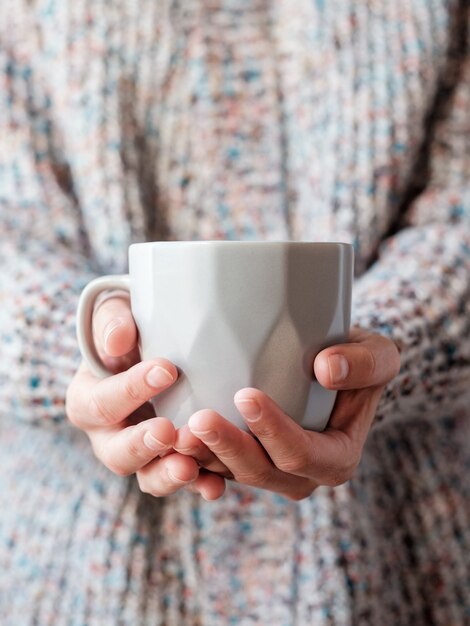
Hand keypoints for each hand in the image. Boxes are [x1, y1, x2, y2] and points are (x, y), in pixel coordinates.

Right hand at [66, 292, 226, 499]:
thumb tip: (117, 341)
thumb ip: (112, 323)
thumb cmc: (131, 331)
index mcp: (88, 401)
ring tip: (189, 467)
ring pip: (148, 477)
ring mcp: (142, 455)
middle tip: (167, 430)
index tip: (166, 370)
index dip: (131, 389)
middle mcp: (109, 437)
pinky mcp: (172, 462)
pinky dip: (199, 485)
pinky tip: (216, 484)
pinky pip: (183, 481)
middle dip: (141, 445)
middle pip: (117, 453)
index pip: (101, 402)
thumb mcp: (116, 315)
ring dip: (168, 475)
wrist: (155, 349)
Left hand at [183, 328, 400, 499]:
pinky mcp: (243, 459)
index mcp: (336, 457)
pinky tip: (169, 437)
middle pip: (261, 472)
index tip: (246, 396)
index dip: (275, 432)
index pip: (303, 454)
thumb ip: (365, 363)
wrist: (336, 370)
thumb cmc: (358, 361)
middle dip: (229, 448)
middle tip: (199, 419)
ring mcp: (269, 471)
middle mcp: (302, 474)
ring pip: (231, 474)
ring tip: (174, 431)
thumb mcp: (379, 355)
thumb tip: (326, 368)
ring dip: (203, 457)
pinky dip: (193, 457)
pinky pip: (215, 467)